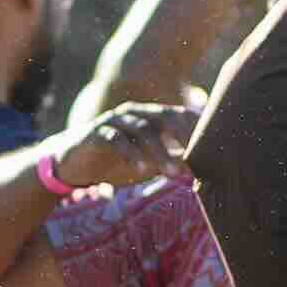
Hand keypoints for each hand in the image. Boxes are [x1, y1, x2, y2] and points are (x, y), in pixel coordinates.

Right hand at [49, 97, 193, 196]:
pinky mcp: (96, 132)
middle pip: (163, 119)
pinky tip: (141, 170)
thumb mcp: (147, 162)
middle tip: (197, 157)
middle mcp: (134, 113)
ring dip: (159, 152)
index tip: (213, 147)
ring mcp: (114, 121)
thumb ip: (170, 160)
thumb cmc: (115, 162)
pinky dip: (130, 154)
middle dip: (182, 137)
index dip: (195, 129)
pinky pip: (116, 140)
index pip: (178, 116)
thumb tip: (201, 169)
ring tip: (172, 173)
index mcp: (149, 116)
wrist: (73, 162)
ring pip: (142, 131)